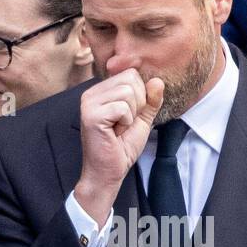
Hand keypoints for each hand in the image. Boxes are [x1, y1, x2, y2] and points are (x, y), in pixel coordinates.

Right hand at [75, 58, 164, 226]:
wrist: (108, 173)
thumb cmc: (121, 148)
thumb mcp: (141, 120)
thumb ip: (150, 100)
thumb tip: (158, 81)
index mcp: (101, 91)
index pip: (131, 74)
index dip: (140, 96)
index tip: (128, 117)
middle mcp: (91, 93)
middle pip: (130, 79)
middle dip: (137, 105)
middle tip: (123, 124)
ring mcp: (89, 103)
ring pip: (127, 91)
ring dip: (131, 115)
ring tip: (119, 129)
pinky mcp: (91, 115)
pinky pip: (122, 107)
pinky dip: (125, 122)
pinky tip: (115, 133)